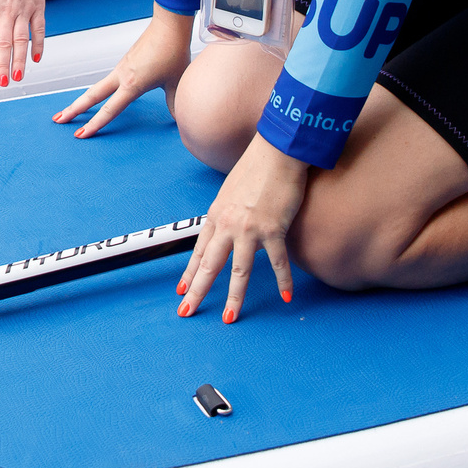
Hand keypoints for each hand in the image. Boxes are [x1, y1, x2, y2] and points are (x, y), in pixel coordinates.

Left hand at [0, 0, 46, 85]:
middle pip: (4, 43)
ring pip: (22, 39)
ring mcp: (23, 9)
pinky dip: (39, 44)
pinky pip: (39, 29)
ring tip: (19, 77)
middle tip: (3, 82)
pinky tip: (36, 58)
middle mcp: (6, 11)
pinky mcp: (38, 6)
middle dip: (3, 65)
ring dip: (20, 60)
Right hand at [55, 9, 192, 137]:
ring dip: (83, 100)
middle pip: (91, 96)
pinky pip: (108, 81)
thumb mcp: (176, 82)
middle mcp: (122, 76)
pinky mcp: (125, 62)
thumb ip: (174, 103)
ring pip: (97, 88)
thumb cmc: (172, 50)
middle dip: (74, 109)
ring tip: (72, 110)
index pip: (109, 109)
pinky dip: (97, 91)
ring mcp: (121, 68)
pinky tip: (99, 96)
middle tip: (58, 120)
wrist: (169, 25)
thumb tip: (177, 117)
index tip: (81, 134)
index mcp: (132, 84)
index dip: (94, 124)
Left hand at [177, 135, 309, 323]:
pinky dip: (283, 281)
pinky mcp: (273, 228)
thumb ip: (229, 212)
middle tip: (186, 311)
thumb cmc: (259, 166)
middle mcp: (228, 224)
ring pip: (239, 271)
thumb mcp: (232, 190)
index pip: (199, 251)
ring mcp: (249, 228)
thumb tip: (230, 227)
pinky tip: (285, 297)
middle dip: (197, 291)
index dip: (190, 273)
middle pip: (209, 265)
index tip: (181, 290)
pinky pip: (277, 262)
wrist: (279, 150)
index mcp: (217, 214)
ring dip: (234, 297)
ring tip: (230, 317)